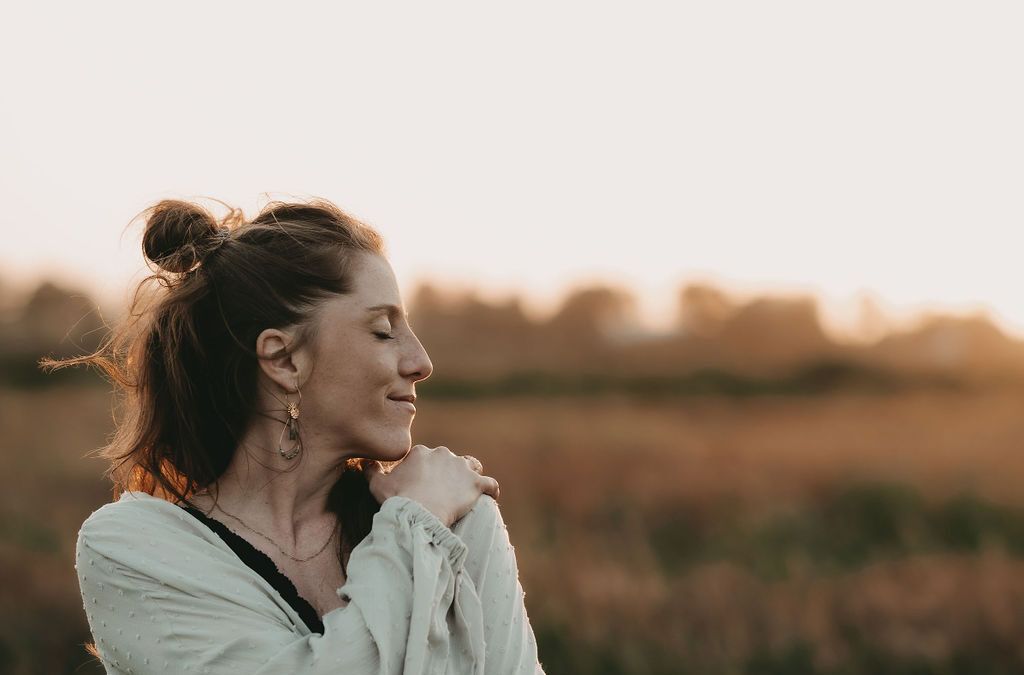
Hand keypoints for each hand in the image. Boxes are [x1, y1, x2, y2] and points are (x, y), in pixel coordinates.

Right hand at [365, 445, 499, 526]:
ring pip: (472, 466)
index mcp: (422, 452)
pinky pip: (490, 484)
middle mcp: (443, 454)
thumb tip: (366, 462)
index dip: (425, 471)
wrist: (418, 512)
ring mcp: (461, 468)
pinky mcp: (475, 483)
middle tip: (442, 492)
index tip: (422, 486)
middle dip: (447, 473)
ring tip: (466, 491)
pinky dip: (491, 490)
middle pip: (449, 460)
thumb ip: (371, 471)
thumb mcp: (377, 485)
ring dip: (470, 476)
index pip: (427, 458)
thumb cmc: (397, 499)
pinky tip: (490, 497)